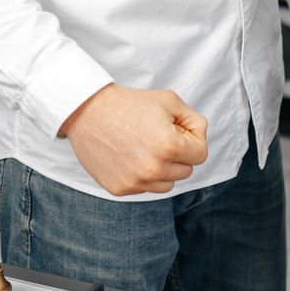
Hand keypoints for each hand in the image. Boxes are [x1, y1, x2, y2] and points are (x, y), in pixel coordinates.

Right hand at [58, 84, 208, 195]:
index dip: (192, 139)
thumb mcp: (169, 101)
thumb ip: (194, 121)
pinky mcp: (120, 189)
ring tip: (144, 147)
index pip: (201, 155)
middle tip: (158, 136)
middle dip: (178, 155)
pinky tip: (129, 156)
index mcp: (170, 146)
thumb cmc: (130, 104)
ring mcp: (136, 182)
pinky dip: (142, 175)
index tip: (177, 129)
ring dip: (162, 169)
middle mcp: (154, 169)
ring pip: (167, 184)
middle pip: (186, 171)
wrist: (87, 111)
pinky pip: (145, 188)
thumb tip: (200, 140)